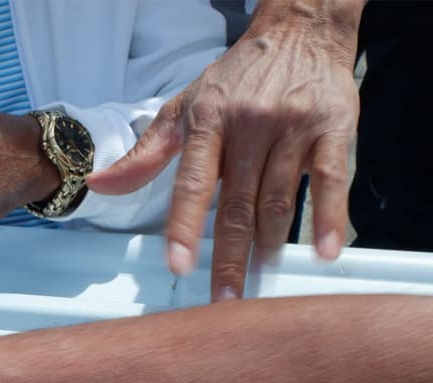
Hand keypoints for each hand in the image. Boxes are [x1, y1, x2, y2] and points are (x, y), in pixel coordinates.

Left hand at [87, 0, 361, 300]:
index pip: (192, 181)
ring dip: (270, 245)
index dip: (184, 225)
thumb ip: (147, 153)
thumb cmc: (239, 77)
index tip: (179, 266)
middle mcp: (249, 124)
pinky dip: (327, 218)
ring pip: (278, 199)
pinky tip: (323, 251)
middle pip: (237, 203)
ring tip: (263, 279)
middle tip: (226, 301)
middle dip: (230, 257)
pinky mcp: (332, 128)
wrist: (301, 31)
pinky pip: (330, 180)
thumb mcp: (186, 106)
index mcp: (208, 121)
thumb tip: (99, 185)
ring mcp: (292, 127)